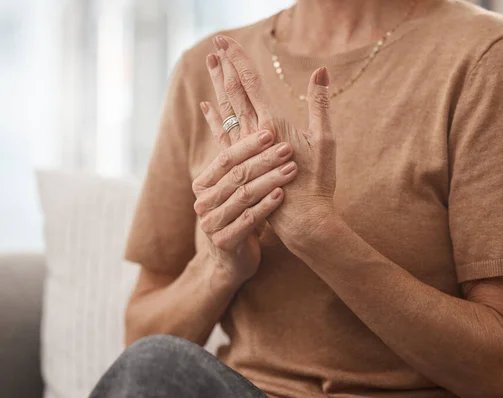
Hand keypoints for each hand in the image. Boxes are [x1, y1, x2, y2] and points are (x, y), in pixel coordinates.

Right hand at [192, 127, 297, 285]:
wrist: (234, 259)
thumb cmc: (240, 214)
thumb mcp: (236, 186)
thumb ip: (238, 159)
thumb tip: (229, 115)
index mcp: (203, 184)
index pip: (226, 158)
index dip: (248, 144)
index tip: (271, 132)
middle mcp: (202, 202)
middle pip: (236, 175)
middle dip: (264, 160)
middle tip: (287, 149)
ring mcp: (211, 223)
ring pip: (244, 196)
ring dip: (269, 180)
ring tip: (291, 169)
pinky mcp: (224, 242)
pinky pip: (248, 219)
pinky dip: (266, 206)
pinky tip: (282, 195)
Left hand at [210, 35, 336, 248]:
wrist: (302, 221)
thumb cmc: (318, 184)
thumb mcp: (325, 142)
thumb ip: (320, 105)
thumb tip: (321, 71)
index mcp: (273, 124)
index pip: (250, 83)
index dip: (237, 60)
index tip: (224, 42)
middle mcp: (254, 134)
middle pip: (234, 93)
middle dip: (224, 68)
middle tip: (214, 46)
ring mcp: (245, 150)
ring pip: (226, 110)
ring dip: (218, 86)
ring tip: (211, 66)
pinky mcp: (241, 165)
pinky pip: (222, 136)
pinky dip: (214, 118)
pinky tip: (207, 107)